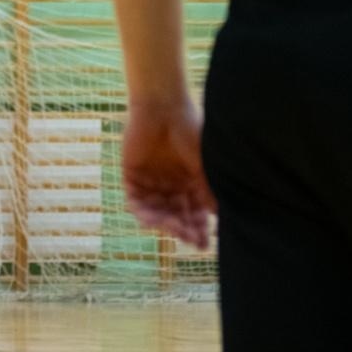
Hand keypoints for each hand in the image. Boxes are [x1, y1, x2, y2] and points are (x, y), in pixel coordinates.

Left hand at [122, 99, 214, 249]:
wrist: (164, 108)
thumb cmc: (191, 131)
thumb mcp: (204, 164)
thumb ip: (208, 190)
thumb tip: (220, 217)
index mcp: (191, 182)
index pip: (195, 213)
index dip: (199, 229)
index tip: (204, 243)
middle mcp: (171, 186)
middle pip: (176, 215)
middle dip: (183, 229)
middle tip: (190, 240)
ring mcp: (152, 182)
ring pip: (156, 212)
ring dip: (164, 223)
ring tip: (172, 229)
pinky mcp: (132, 176)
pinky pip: (135, 200)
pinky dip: (142, 212)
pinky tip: (150, 220)